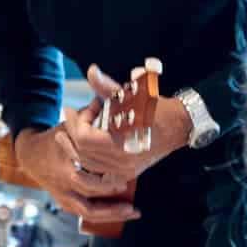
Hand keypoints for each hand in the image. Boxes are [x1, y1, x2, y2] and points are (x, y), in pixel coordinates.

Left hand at [59, 64, 185, 181]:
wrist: (179, 125)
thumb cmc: (154, 108)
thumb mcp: (131, 95)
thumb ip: (107, 87)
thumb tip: (91, 71)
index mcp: (122, 143)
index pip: (84, 138)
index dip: (77, 122)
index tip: (77, 109)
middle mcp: (122, 161)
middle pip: (83, 153)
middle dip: (72, 133)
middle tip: (68, 118)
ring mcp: (125, 170)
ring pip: (88, 166)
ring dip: (76, 149)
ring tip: (67, 135)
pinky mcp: (127, 173)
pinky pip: (99, 175)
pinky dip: (88, 164)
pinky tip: (81, 153)